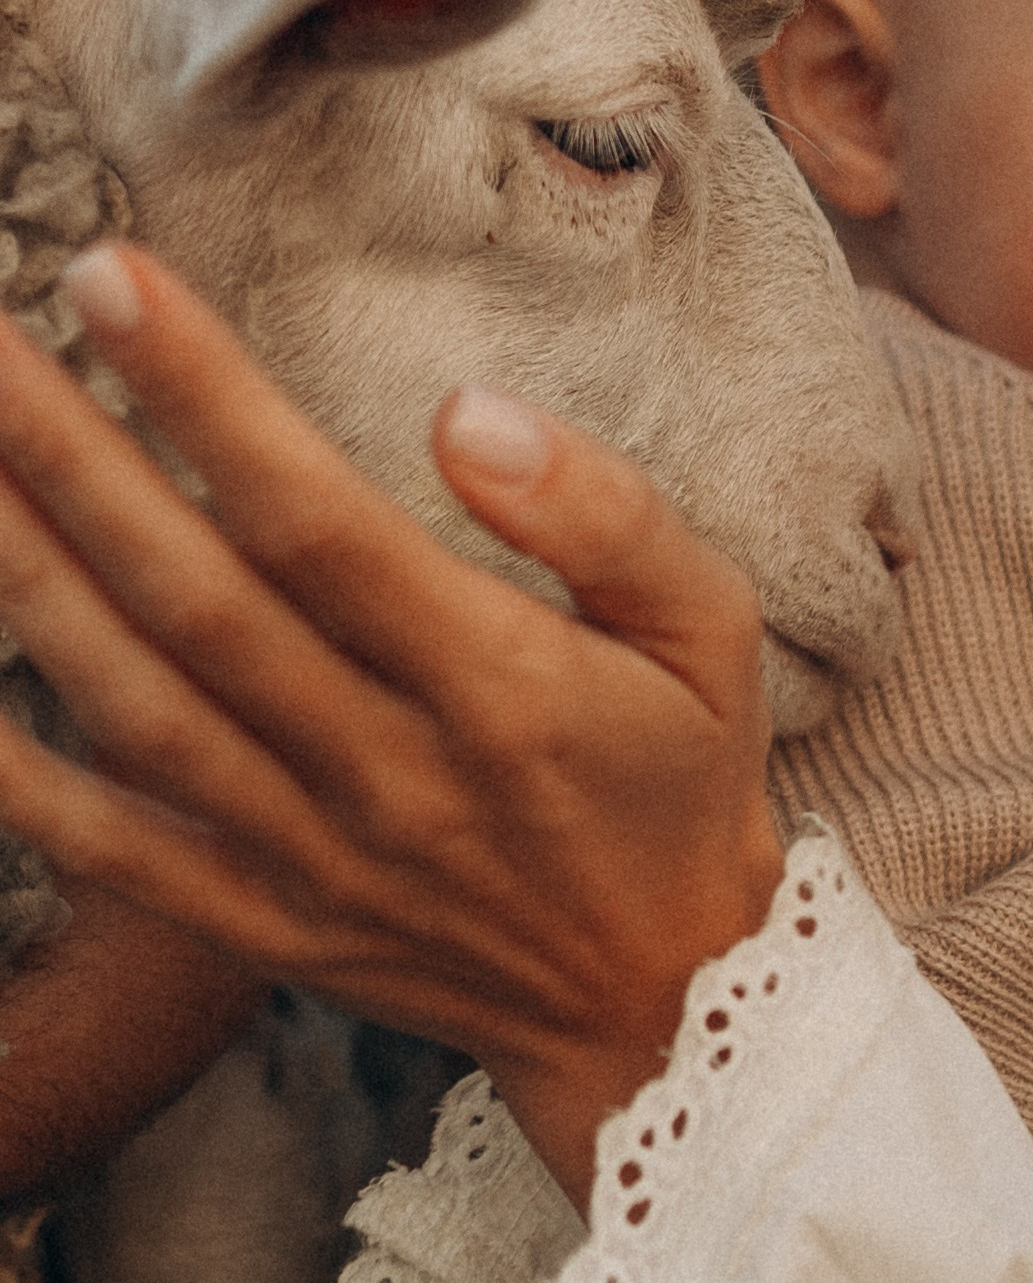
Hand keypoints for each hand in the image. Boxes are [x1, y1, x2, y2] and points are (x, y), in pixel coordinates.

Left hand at [0, 244, 785, 1207]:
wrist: (660, 1002)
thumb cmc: (680, 776)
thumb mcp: (711, 627)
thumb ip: (605, 513)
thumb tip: (467, 414)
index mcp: (500, 686)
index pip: (318, 520)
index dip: (203, 397)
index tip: (113, 279)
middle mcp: (387, 774)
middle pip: (192, 596)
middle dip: (65, 451)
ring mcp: (308, 858)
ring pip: (129, 706)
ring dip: (21, 570)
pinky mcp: (259, 922)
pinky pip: (106, 849)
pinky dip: (10, 771)